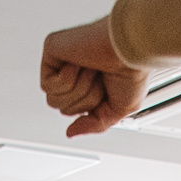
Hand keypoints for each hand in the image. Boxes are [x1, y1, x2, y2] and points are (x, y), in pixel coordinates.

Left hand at [40, 19, 146, 138]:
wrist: (131, 50)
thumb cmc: (132, 71)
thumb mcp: (119, 109)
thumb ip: (94, 124)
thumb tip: (70, 132)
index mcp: (88, 82)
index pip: (73, 110)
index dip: (91, 106)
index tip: (108, 88)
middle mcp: (73, 70)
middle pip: (62, 108)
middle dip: (86, 99)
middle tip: (101, 78)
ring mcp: (61, 59)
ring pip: (54, 100)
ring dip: (79, 89)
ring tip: (93, 69)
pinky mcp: (52, 48)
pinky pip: (48, 85)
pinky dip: (69, 78)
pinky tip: (81, 61)